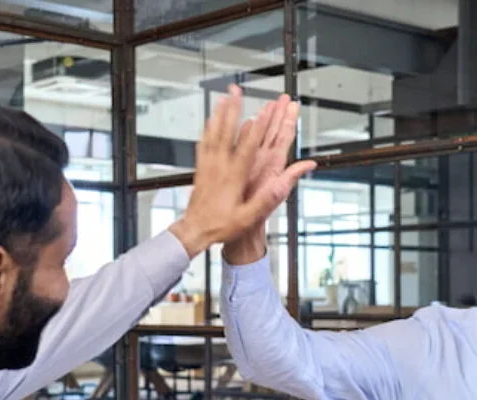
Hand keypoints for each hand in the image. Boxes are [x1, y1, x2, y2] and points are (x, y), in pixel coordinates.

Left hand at [170, 86, 314, 258]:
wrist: (194, 230)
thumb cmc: (220, 226)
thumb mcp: (247, 217)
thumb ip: (265, 200)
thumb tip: (282, 185)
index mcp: (233, 177)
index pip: (247, 148)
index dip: (256, 129)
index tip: (262, 112)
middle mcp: (219, 167)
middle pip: (226, 132)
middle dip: (233, 110)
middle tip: (236, 92)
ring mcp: (208, 166)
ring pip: (213, 134)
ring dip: (219, 114)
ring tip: (223, 98)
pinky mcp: (200, 169)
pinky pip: (203, 143)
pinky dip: (207, 129)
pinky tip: (209, 121)